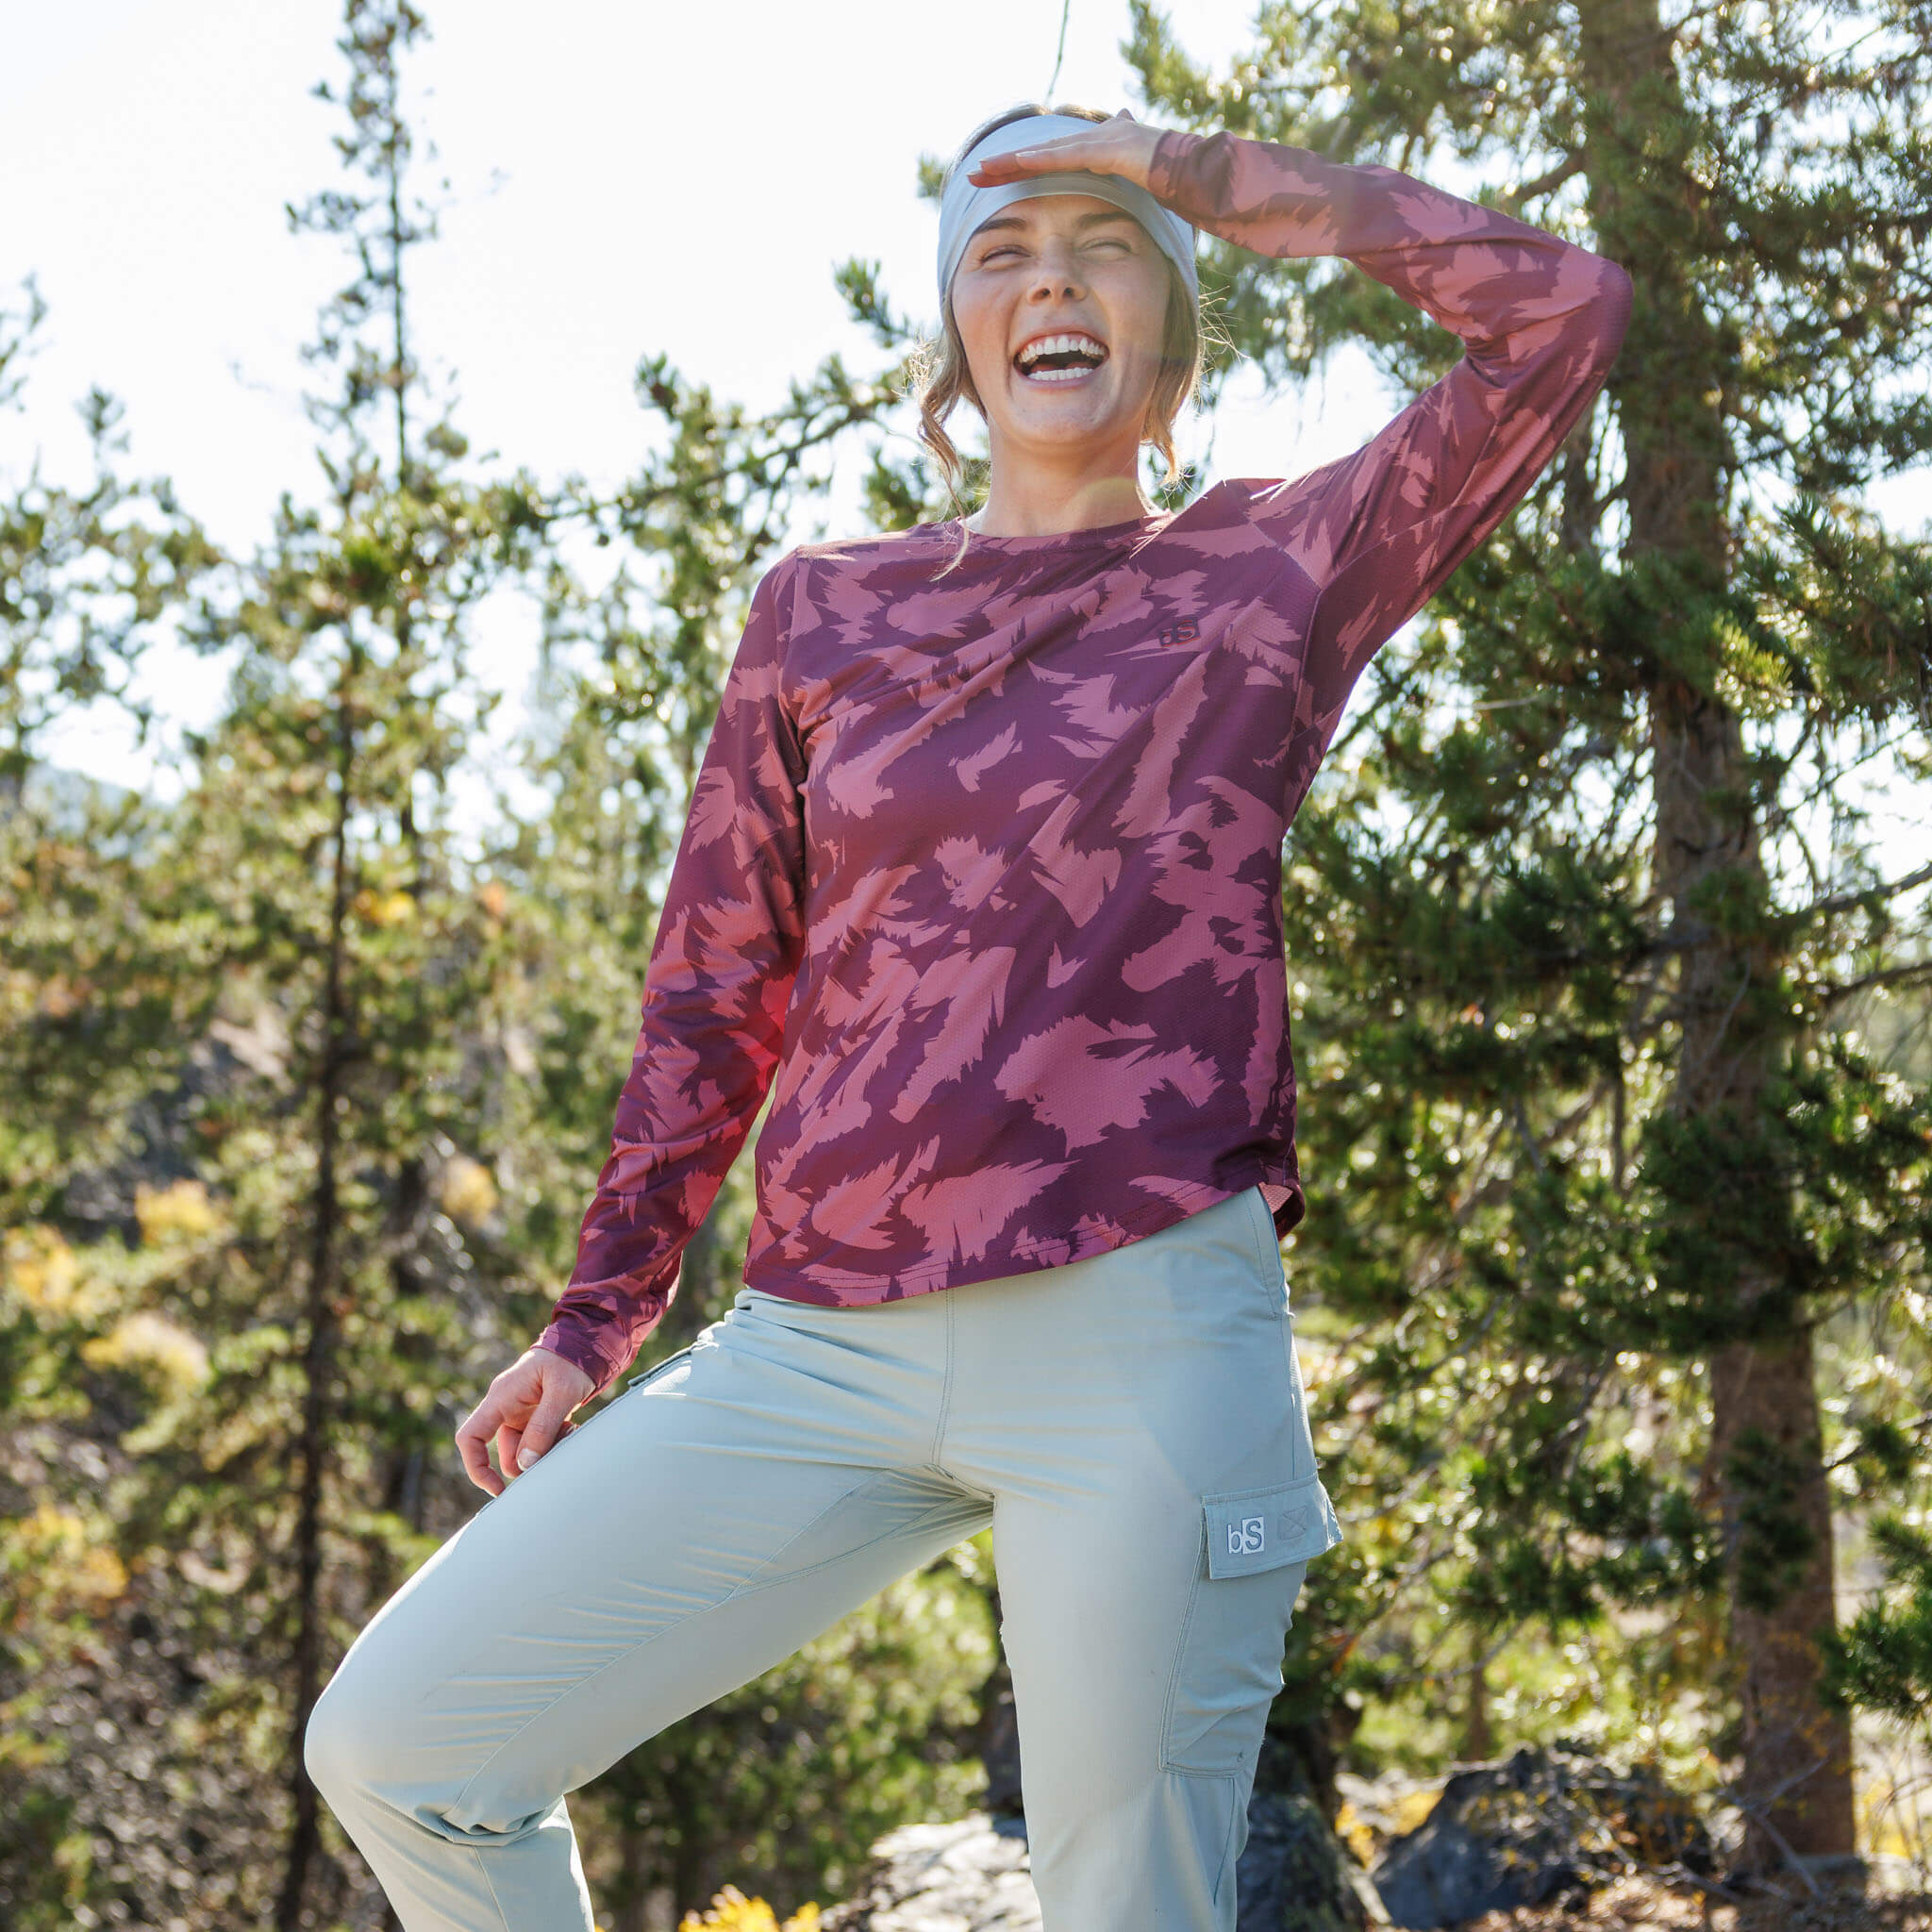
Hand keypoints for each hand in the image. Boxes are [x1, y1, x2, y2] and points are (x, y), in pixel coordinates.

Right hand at [454, 1345, 596, 1496]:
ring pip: (525, 1450)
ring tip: (570, 1431)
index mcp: (501, 1398)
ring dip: (547, 1450)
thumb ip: (544, 1426)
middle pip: (504, 1452)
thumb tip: (526, 1464)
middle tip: (559, 1447)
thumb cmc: (570, 1361)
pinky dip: (554, 1442)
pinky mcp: (535, 1417)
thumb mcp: (562, 1392)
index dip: (476, 1467)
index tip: (497, 1489)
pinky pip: (539, 1442)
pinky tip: (571, 1427)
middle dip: (530, 1460)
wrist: (585, 1344)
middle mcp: (506, 1408)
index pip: (470, 1437)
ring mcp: (520, 1414)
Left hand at [967, 108, 1167, 195]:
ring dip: (1012, 162)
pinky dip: (1042, 159)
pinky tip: (1019, 161)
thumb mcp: (1137, 174)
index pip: (1046, 162)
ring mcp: (1098, 142)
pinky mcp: (1107, 150)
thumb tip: (1125, 129)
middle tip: (972, 176)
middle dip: (1004, 166)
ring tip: (983, 170)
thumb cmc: (1168, 176)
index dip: (1016, 169)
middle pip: (1038, 155)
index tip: (989, 180)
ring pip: (1045, 154)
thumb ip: (1125, 163)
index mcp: (1092, 151)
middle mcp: (1090, 141)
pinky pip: (1068, 157)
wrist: (1194, 170)